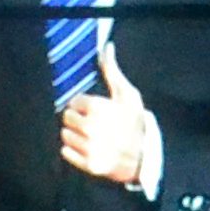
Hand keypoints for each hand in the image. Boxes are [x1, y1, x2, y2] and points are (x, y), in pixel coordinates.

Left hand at [57, 50, 158, 189]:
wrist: (144, 156)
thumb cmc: (134, 122)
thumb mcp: (128, 94)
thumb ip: (112, 71)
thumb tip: (106, 47)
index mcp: (98, 108)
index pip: (73, 102)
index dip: (84, 105)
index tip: (94, 110)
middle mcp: (91, 128)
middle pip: (66, 118)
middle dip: (77, 119)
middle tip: (92, 123)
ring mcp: (89, 147)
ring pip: (65, 134)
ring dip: (75, 134)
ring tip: (91, 136)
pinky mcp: (88, 164)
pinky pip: (66, 152)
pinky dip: (74, 150)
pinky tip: (88, 147)